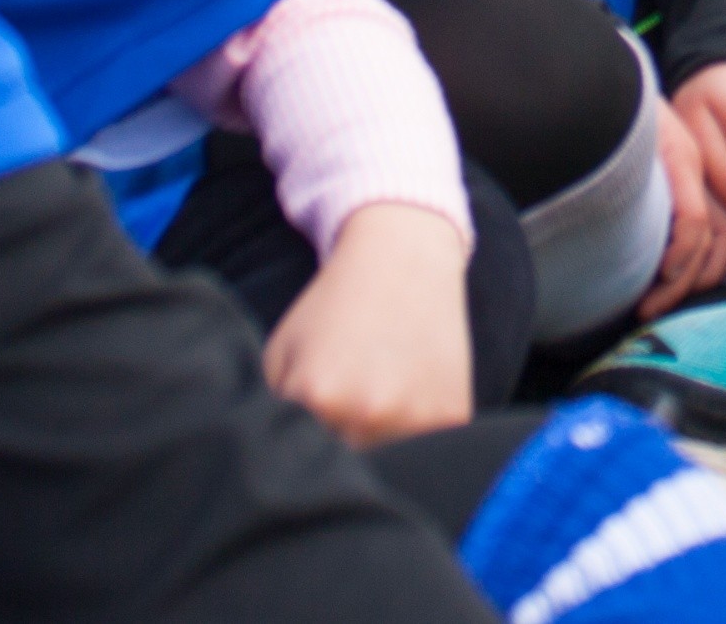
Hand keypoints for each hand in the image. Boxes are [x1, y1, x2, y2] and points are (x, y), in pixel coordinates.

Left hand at [265, 203, 475, 446]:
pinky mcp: (452, 418)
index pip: (298, 459)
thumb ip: (273, 410)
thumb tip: (275, 464)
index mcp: (318, 397)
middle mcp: (368, 414)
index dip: (304, 439)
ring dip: (379, 444)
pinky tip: (408, 391)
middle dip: (340, 445)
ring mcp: (416, 419)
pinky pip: (426, 452)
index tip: (313, 413)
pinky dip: (415, 434)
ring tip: (378, 393)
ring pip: (387, 464)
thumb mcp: (281, 352)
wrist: (403, 258)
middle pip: (344, 467)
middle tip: (347, 399)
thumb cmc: (335, 307)